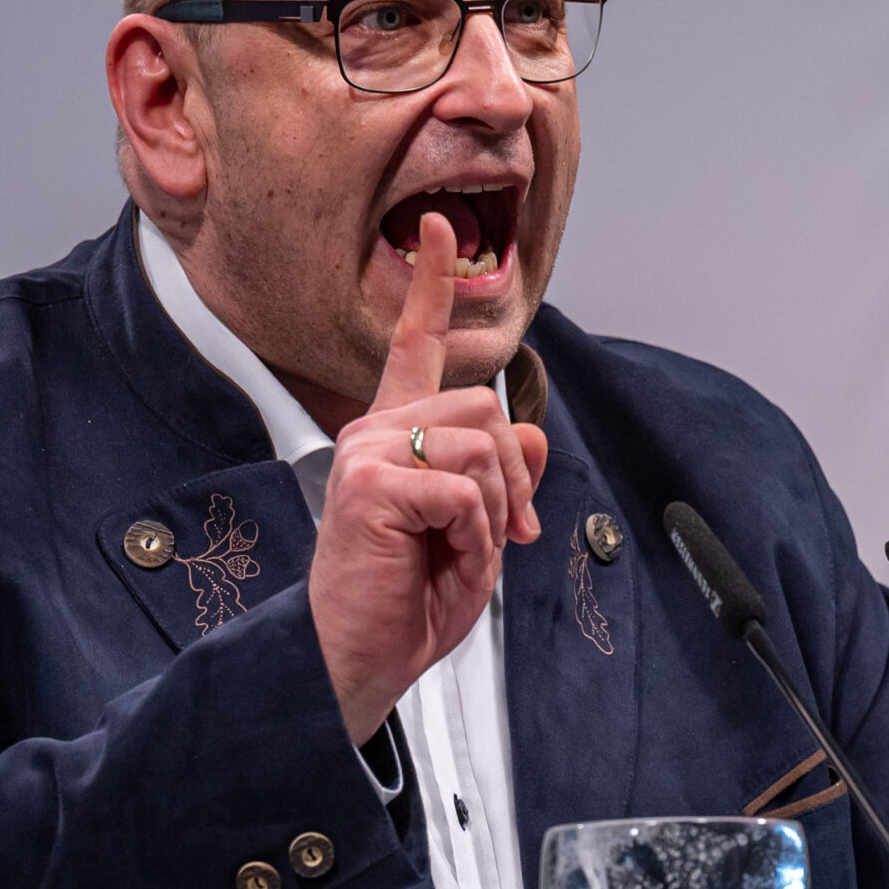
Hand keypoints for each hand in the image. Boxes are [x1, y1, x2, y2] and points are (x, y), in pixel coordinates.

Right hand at [310, 212, 548, 743]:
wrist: (356, 658)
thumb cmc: (403, 601)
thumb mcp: (476, 534)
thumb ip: (504, 479)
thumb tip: (532, 437)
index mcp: (395, 436)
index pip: (415, 345)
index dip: (432, 285)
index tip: (441, 229)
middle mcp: (376, 432)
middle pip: (488, 407)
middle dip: (510, 478)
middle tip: (494, 535)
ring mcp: (369, 453)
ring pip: (485, 447)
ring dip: (491, 515)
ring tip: (453, 553)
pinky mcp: (372, 483)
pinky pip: (466, 490)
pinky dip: (472, 536)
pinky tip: (437, 559)